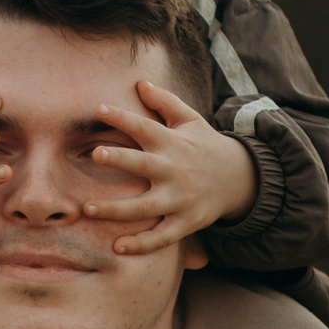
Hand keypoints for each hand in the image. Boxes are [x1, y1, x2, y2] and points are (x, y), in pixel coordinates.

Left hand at [81, 81, 259, 253]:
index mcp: (172, 143)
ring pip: (146, 207)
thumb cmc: (204, 146)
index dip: (122, 117)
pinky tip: (117, 247)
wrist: (241, 178)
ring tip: (87, 208)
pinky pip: (162, 236)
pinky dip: (142, 244)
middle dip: (120, 159)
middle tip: (94, 154)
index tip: (98, 108)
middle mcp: (175, 170)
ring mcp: (181, 199)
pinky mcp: (187, 222)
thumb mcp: (190, 120)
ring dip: (117, 209)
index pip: (144, 127)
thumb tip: (140, 81)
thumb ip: (164, 102)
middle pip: (144, 165)